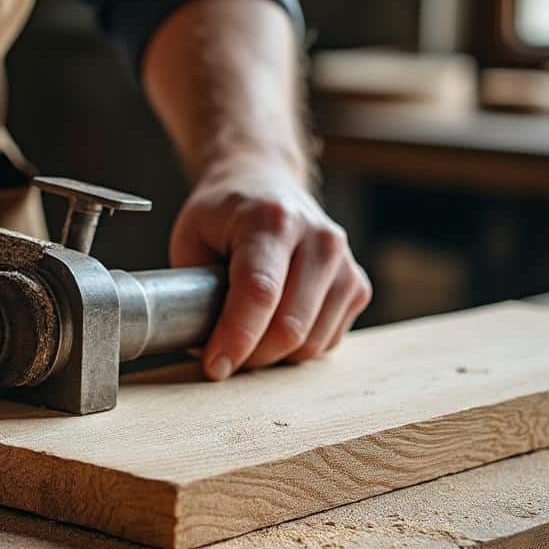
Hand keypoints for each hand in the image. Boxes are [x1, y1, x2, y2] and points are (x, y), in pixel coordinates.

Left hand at [171, 156, 370, 379]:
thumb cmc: (223, 215)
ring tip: (246, 339)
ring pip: (311, 342)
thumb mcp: (191, 237)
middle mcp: (318, 238)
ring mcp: (344, 262)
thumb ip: (192, 290)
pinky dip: (297, 349)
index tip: (215, 366)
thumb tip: (205, 349)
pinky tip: (274, 327)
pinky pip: (327, 341)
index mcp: (272, 219)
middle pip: (290, 326)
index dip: (235, 338)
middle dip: (251, 356)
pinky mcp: (357, 285)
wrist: (264, 181)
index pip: (260, 291)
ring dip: (274, 357)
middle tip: (223, 356)